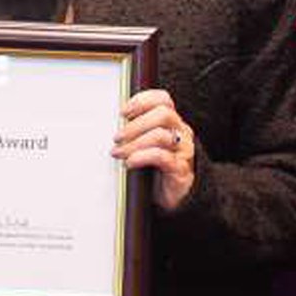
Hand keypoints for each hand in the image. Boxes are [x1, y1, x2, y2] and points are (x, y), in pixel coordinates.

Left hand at [112, 88, 194, 210]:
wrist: (172, 197)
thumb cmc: (155, 166)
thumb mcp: (144, 143)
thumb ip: (135, 129)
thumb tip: (112, 121)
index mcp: (172, 122)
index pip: (163, 99)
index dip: (143, 100)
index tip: (123, 112)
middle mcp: (181, 132)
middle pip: (164, 114)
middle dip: (135, 124)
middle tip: (117, 137)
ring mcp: (183, 151)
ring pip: (161, 135)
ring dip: (134, 142)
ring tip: (119, 152)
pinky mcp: (181, 169)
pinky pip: (162, 157)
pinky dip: (141, 157)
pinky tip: (130, 163)